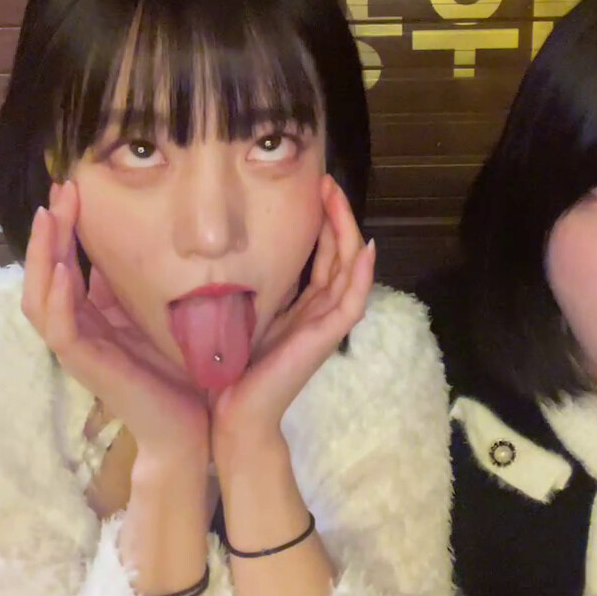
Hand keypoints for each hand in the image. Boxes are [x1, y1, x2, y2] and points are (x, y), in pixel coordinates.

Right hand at [22, 180, 210, 475]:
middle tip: (60, 188)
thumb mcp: (156, 315)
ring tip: (51, 215)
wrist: (190, 425)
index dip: (63, 227)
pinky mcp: (85, 365)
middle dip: (49, 230)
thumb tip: (135, 243)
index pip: (61, 264)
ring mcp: (77, 348)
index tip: (72, 188)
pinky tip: (62, 267)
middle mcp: (77, 329)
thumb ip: (136, 287)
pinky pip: (59, 327)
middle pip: (43, 273)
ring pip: (39, 296)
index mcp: (90, 316)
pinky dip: (56, 296)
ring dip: (42, 255)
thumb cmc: (177, 373)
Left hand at [209, 174, 375, 462]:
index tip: (312, 188)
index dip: (322, 221)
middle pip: (340, 254)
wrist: (234, 414)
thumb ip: (254, 291)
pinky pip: (352, 302)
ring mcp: (326, 325)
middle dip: (336, 215)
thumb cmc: (233, 371)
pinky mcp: (326, 339)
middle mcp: (319, 312)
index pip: (324, 255)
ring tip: (338, 198)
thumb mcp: (243, 317)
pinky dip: (361, 275)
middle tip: (327, 181)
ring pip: (350, 270)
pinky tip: (364, 248)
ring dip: (348, 231)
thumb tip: (236, 254)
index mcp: (304, 306)